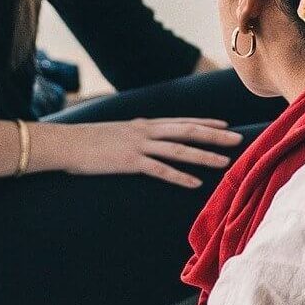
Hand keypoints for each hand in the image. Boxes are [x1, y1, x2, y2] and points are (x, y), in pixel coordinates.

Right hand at [39, 118, 241, 187]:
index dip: (205, 123)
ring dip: (204, 155)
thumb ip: (133, 132)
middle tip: (238, 139)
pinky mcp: (129, 162)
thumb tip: (143, 132)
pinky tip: (195, 184)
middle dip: (215, 136)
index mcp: (142, 123)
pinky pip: (160, 170)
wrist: (65, 143)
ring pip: (179, 149)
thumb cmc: (86, 140)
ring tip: (224, 162)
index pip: (180, 121)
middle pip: (187, 131)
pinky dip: (179, 176)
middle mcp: (145, 131)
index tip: (225, 125)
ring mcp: (138, 146)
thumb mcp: (115, 131)